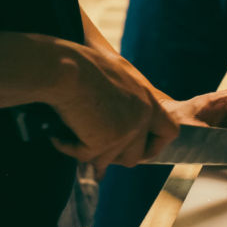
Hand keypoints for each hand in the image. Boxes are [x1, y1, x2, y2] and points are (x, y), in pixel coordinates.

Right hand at [45, 43, 177, 174]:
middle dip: (113, 157)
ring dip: (88, 151)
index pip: (169, 132)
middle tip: (92, 145)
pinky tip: (57, 132)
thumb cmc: (80, 65)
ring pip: (108, 161)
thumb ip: (125, 101)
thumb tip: (117, 128)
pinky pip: (85, 157)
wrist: (63, 67)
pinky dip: (68, 147)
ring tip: (71, 131)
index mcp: (147, 98)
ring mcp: (126, 129)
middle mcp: (143, 114)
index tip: (137, 151)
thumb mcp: (115, 76)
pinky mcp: (105, 141)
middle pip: (136, 156)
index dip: (153, 146)